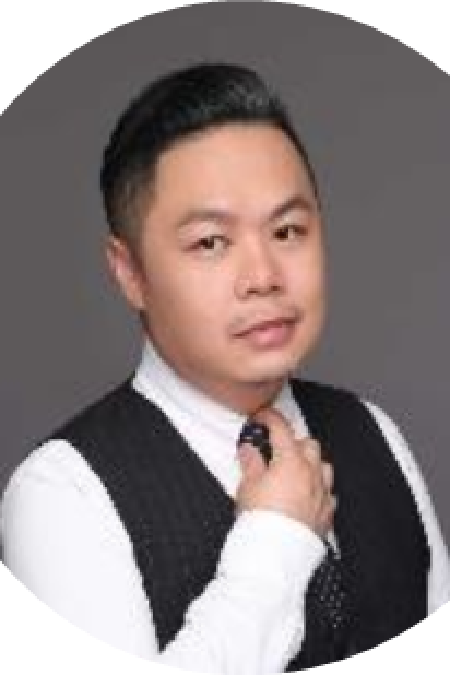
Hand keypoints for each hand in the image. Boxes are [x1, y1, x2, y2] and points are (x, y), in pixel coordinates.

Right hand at [236, 407, 335, 537]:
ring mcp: (322, 494)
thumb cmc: (262, 521)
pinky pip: (328, 493)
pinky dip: (317, 489)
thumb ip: (250, 462)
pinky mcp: (326, 514)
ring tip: (293, 471)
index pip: (281, 428)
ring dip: (310, 464)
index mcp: (291, 461)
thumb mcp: (247, 486)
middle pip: (308, 444)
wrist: (276, 555)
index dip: (270, 418)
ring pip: (324, 466)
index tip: (262, 418)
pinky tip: (306, 495)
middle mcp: (311, 474)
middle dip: (293, 442)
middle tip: (275, 449)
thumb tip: (249, 450)